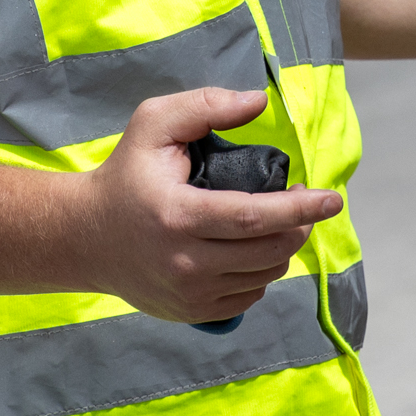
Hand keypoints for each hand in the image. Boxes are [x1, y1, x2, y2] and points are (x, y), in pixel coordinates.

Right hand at [67, 88, 343, 322]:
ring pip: (263, 276)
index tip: (332, 198)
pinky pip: (249, 297)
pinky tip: (251, 250)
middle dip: (299, 226)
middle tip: (302, 202)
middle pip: (267, 251)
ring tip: (276, 222)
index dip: (299, 209)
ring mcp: (188, 293)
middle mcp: (184, 262)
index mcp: (178, 215)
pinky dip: (261, 273)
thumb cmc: (125, 174)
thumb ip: (206, 106)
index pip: (253, 216)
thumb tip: (258, 103)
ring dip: (283, 248)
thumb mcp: (153, 123)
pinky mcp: (191, 312)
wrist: (83, 236)